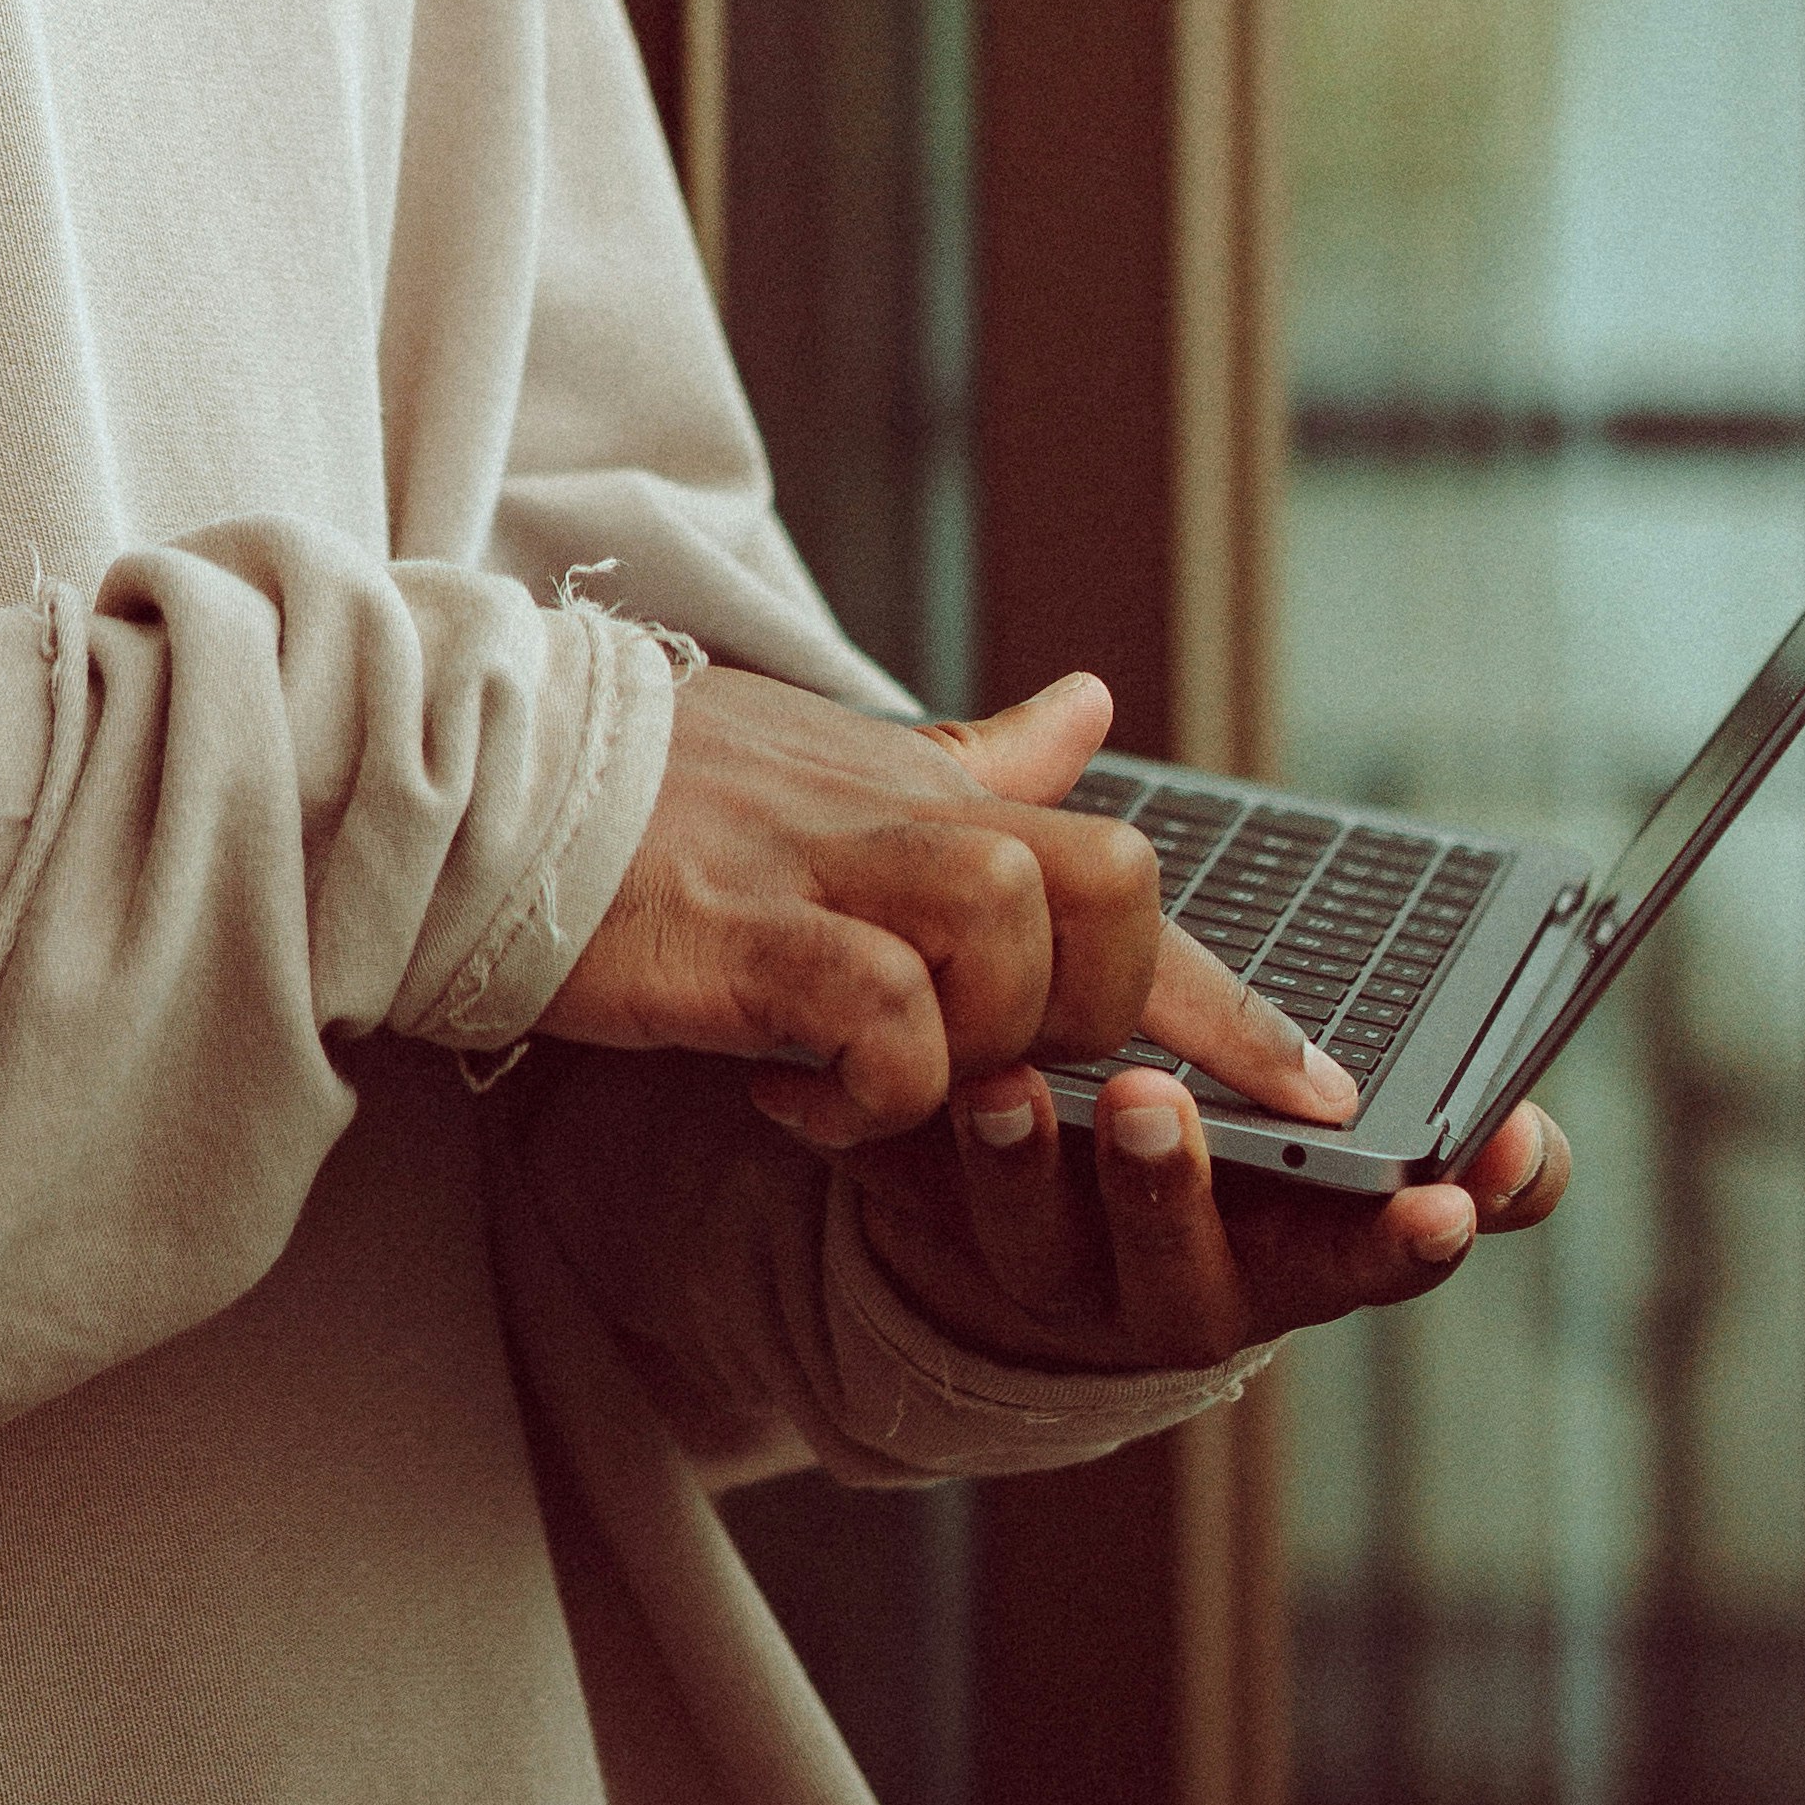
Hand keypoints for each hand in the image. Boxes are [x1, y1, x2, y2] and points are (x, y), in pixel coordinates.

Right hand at [537, 667, 1364, 1154]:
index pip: (1123, 876)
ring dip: (969, 1053)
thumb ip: (972, 757)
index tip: (1327, 1097)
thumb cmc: (650, 787)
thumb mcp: (833, 759)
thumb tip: (1089, 705)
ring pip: (1011, 943)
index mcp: (930, 791)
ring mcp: (826, 867)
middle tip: (1022, 1085)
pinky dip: (867, 1089)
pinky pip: (881, 1017)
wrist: (477, 773)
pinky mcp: (746, 931)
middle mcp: (902, 817)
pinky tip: (794, 1099)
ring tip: (871, 1088)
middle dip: (1104, 1016)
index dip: (1232, 1002)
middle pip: (1107, 890)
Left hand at [853, 1065, 1573, 1375]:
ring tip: (1006, 1088)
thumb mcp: (1334, 1138)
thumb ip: (1439, 1129)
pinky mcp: (943, 1227)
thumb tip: (1532, 1146)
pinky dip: (917, 1143)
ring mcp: (1054, 1267)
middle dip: (1171, 1195)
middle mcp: (1175, 1283)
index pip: (1372, 1260)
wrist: (1038, 1178)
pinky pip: (926, 1199)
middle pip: (1186, 1275)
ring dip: (1020, 1170)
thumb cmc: (1230, 1135)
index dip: (1413, 1235)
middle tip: (1150, 1104)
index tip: (1448, 1193)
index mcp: (1294, 1250)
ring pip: (1042, 1246)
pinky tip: (917, 1077)